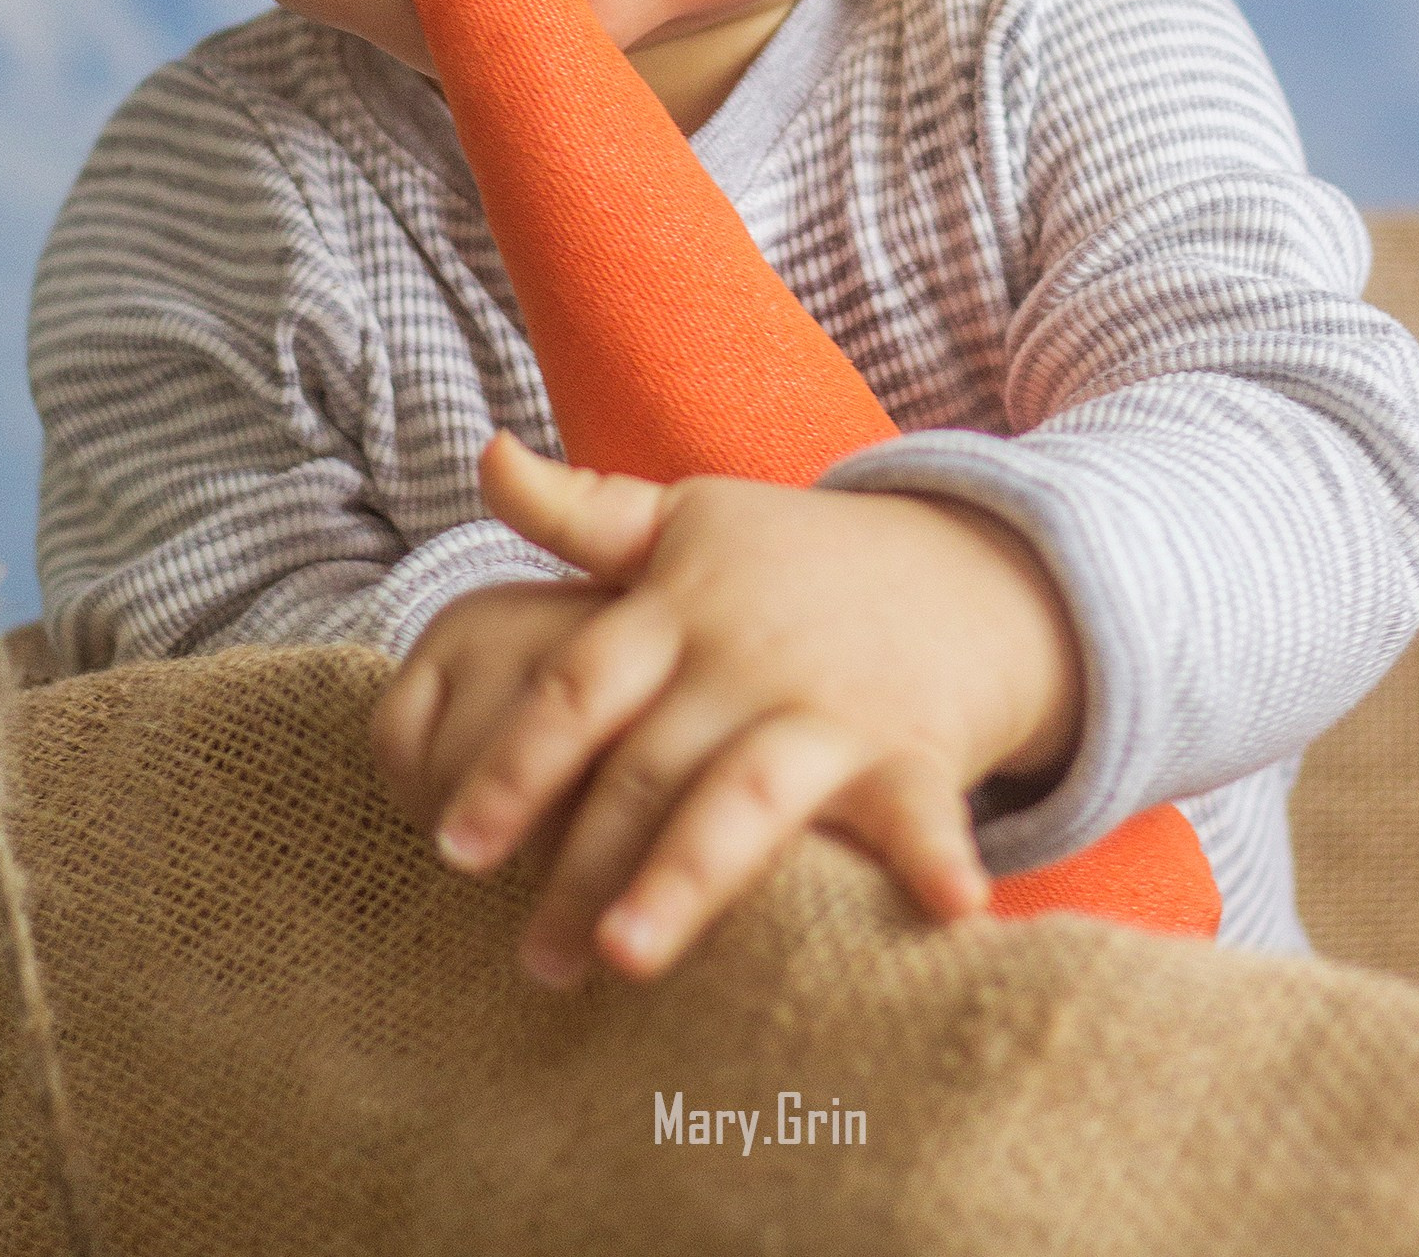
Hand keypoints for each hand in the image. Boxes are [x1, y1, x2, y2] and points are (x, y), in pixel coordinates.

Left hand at [382, 429, 1081, 988]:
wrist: (965, 568)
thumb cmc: (797, 562)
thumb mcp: (688, 522)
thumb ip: (579, 512)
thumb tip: (484, 456)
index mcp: (680, 607)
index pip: (578, 686)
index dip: (514, 763)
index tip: (453, 846)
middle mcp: (746, 659)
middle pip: (647, 766)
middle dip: (581, 862)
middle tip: (530, 961)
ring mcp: (829, 706)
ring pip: (747, 795)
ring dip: (687, 876)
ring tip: (626, 958)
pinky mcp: (913, 750)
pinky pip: (918, 811)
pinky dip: (933, 857)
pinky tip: (949, 910)